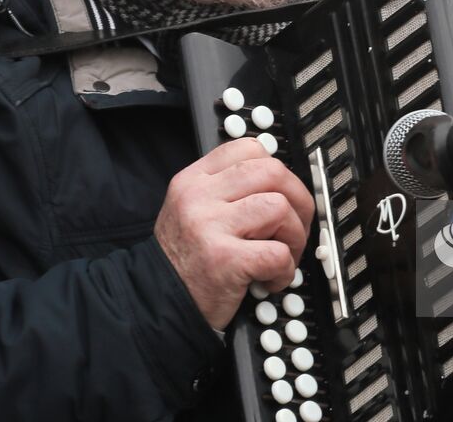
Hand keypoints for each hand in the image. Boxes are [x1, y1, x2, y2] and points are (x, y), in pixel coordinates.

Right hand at [154, 138, 315, 329]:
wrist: (153, 304)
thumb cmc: (183, 260)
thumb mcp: (192, 209)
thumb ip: (227, 189)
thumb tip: (282, 181)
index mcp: (193, 179)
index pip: (248, 148)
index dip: (278, 169)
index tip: (284, 192)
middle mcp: (199, 197)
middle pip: (273, 172)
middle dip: (298, 200)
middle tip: (295, 227)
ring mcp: (209, 226)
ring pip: (280, 208)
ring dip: (294, 236)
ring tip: (283, 255)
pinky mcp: (223, 260)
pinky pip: (277, 253)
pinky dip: (285, 270)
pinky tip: (271, 280)